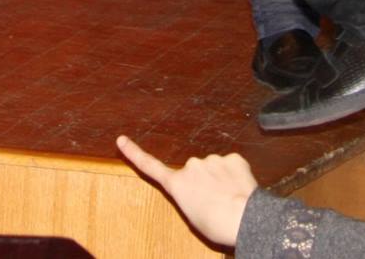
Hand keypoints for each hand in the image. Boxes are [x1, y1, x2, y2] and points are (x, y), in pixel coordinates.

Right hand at [115, 135, 258, 247]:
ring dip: (221, 179)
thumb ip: (190, 197)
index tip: (122, 140)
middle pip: (194, 171)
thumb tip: (199, 191)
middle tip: (215, 201)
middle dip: (203, 182)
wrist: (243, 218)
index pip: (151, 166)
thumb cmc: (217, 225)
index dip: (135, 153)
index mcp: (177, 184)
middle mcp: (191, 166)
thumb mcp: (193, 218)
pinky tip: (241, 189)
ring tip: (230, 198)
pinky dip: (236, 175)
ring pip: (214, 168)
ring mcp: (212, 160)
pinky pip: (232, 165)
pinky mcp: (232, 158)